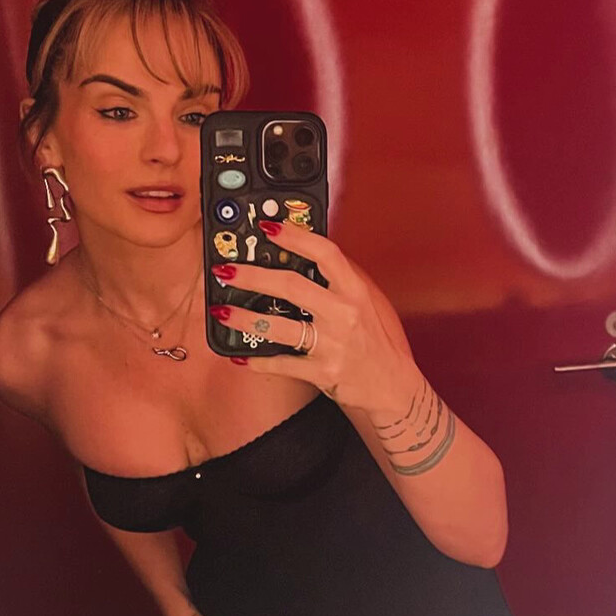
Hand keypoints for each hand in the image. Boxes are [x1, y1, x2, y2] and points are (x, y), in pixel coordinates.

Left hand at [208, 219, 418, 417]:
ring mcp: (333, 344)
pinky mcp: (323, 372)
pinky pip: (282, 364)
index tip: (268, 228)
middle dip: (252, 276)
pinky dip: (258, 361)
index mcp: (356, 291)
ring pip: (279, 327)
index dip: (295, 237)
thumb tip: (308, 254)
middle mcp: (344, 314)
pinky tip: (241, 356)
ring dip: (244, 318)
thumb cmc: (379, 341)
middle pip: (291, 286)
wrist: (394, 388)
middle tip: (226, 270)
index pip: (325, 253)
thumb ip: (343, 280)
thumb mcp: (369, 302)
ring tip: (221, 311)